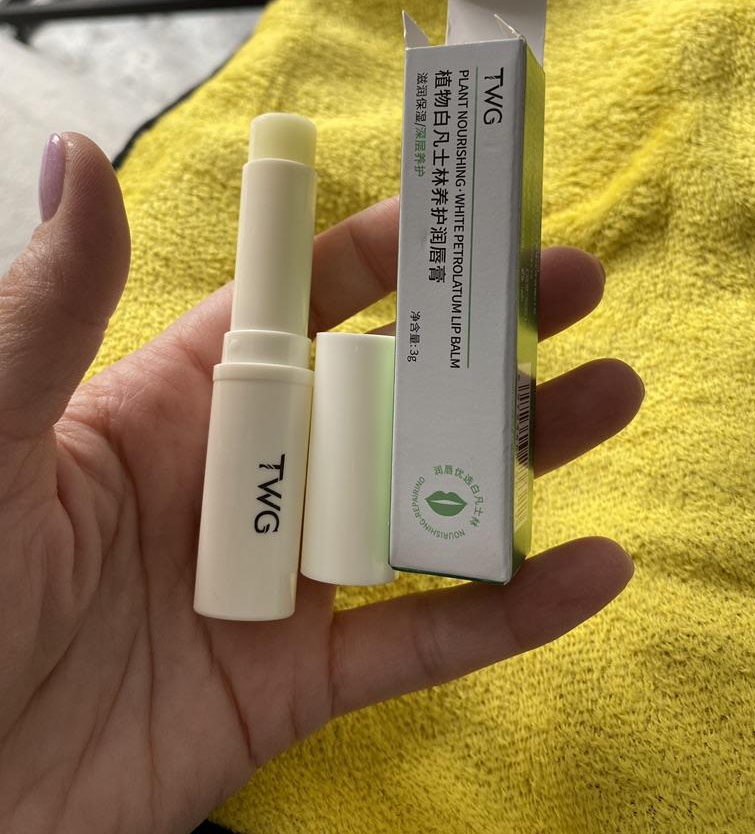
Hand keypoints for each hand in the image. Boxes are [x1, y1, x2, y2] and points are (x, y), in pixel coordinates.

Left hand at [0, 134, 642, 832]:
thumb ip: (52, 310)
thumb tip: (83, 156)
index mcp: (183, 402)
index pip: (305, 303)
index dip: (389, 253)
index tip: (467, 213)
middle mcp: (251, 477)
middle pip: (391, 395)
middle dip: (484, 341)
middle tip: (577, 287)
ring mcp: (286, 581)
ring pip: (423, 507)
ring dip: (517, 456)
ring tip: (611, 395)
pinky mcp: (303, 685)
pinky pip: (423, 643)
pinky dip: (508, 613)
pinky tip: (589, 568)